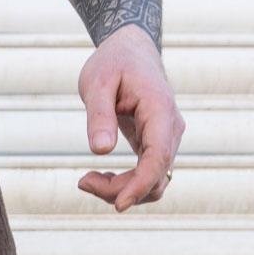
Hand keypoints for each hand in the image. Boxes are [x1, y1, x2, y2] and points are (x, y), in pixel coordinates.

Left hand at [77, 25, 184, 210]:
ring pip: (154, 182)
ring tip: (87, 180)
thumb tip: (101, 151)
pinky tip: (98, 177)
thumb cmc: (112, 62)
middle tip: (82, 181)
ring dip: (122, 190)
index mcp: (160, 109)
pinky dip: (125, 184)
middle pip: (156, 176)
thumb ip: (99, 115)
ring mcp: (167, 139)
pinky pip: (147, 176)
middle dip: (121, 189)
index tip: (119, 205)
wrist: (130, 49)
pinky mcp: (157, 146)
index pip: (158, 157)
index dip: (141, 184)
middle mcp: (170, 128)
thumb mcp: (97, 83)